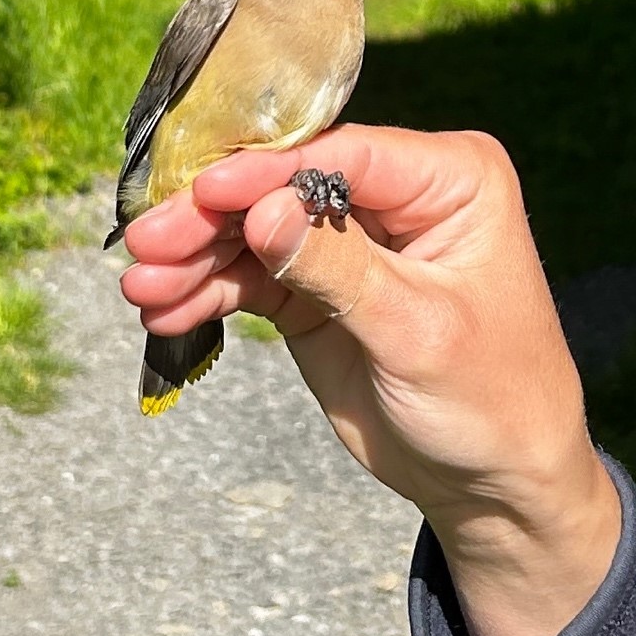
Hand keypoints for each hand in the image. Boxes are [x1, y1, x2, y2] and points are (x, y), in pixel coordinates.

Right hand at [117, 125, 621, 635]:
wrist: (494, 479)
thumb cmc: (491, 397)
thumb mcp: (417, 331)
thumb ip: (339, 269)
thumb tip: (262, 211)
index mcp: (450, 179)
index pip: (342, 156)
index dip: (266, 172)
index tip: (200, 191)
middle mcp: (398, 195)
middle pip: (286, 187)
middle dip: (213, 218)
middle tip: (146, 245)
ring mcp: (352, 240)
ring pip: (257, 230)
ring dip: (196, 258)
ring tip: (141, 291)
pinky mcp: (318, 288)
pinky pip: (252, 277)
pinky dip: (207, 293)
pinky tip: (164, 314)